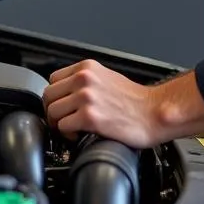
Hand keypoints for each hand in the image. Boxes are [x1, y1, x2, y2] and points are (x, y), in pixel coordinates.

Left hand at [42, 59, 162, 148]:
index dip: (56, 96)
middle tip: (62, 121)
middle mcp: (84, 79)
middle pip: (48, 96)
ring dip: (59, 124)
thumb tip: (67, 93)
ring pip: (52, 112)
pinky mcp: (90, 117)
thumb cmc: (136, 101)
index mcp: (87, 68)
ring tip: (73, 129)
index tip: (61, 106)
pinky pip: (63, 126)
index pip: (53, 79)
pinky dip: (68, 134)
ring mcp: (86, 97)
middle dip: (53, 111)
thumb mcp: (106, 78)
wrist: (154, 113)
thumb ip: (85, 81)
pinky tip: (80, 135)